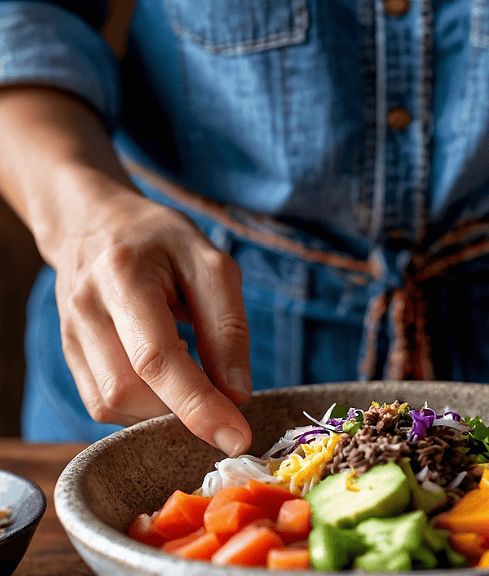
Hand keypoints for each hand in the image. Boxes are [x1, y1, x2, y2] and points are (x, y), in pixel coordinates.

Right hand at [54, 184, 252, 455]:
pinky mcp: (69, 354)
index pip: (156, 357)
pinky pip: (103, 402)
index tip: (237, 439)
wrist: (96, 223)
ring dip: (161, 409)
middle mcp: (86, 310)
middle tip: (222, 398)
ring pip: (112, 405)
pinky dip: (143, 405)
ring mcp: (69, 335)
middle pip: (128, 392)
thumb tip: (236, 395)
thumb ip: (226, 327)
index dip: (198, 405)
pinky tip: (163, 379)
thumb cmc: (159, 239)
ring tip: (190, 377)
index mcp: (122, 275)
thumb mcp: (209, 263)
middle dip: (182, 410)